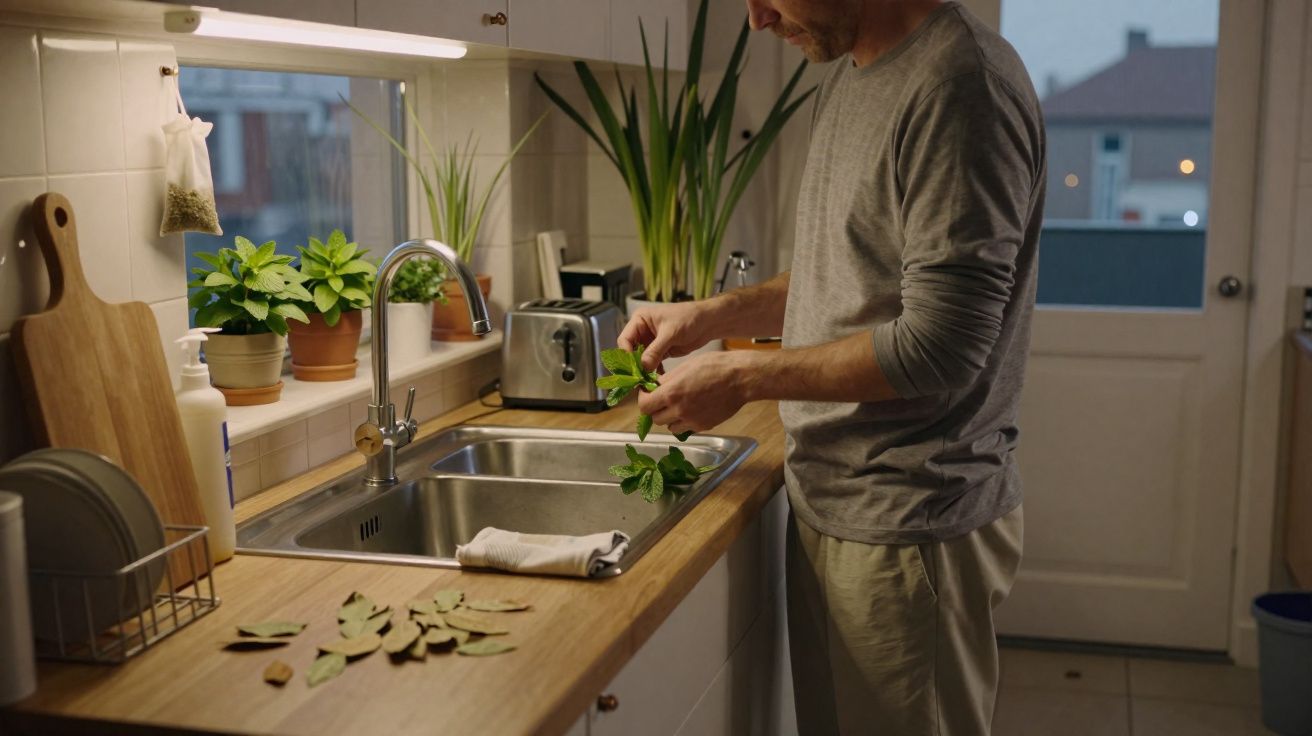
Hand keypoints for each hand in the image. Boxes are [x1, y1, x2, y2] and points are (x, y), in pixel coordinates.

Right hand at [619, 301, 713, 371]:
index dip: (627, 354)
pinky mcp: (660, 351)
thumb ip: (655, 350)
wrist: (708, 322)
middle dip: (634, 364)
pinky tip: (657, 380)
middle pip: (630, 351)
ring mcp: (651, 342)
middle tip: (638, 379)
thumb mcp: (670, 333)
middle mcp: (642, 330)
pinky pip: (651, 363)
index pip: (625, 339)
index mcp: (640, 320)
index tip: (633, 368)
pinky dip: (653, 371)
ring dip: (644, 370)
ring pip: (640, 359)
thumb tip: (643, 367)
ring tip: (647, 382)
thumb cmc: (689, 318)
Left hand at [637, 351, 751, 435]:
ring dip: (670, 417)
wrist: (741, 378)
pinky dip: (684, 421)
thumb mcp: (685, 366)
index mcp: (671, 393)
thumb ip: (667, 380)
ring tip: (679, 405)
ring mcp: (692, 421)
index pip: (644, 406)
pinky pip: (686, 428)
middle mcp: (679, 410)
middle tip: (663, 399)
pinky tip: (693, 409)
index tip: (648, 393)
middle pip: (655, 419)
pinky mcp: (703, 426)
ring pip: (670, 426)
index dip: (644, 399)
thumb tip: (654, 387)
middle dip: (656, 409)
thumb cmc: (714, 366)